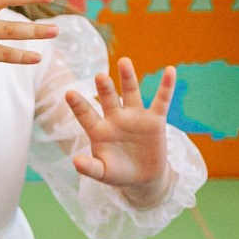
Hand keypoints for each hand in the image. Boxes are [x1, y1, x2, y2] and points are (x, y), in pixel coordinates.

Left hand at [66, 56, 178, 196]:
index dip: (78, 105)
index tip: (68, 93)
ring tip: (124, 62)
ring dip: (128, 78)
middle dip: (105, 88)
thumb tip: (76, 162)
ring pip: (131, 93)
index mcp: (98, 130)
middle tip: (99, 76)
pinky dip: (167, 86)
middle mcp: (115, 118)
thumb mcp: (102, 173)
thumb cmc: (118, 173)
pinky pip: (161, 100)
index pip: (86, 115)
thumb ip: (89, 167)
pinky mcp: (155, 119)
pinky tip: (170, 70)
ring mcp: (135, 116)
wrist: (142, 177)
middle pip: (108, 99)